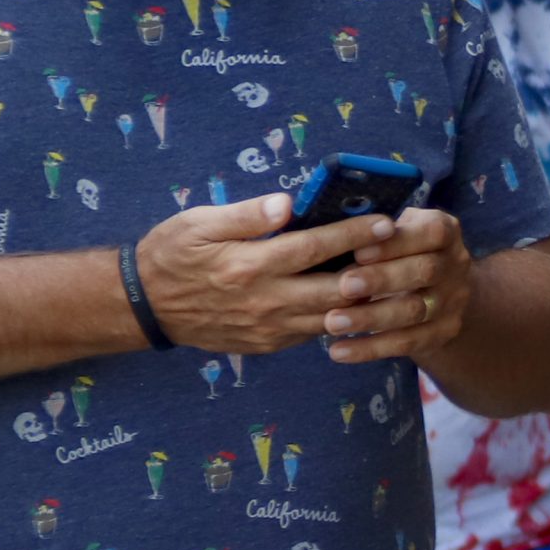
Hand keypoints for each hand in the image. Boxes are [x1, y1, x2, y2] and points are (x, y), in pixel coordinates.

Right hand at [135, 194, 396, 354]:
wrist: (145, 308)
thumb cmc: (171, 255)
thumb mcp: (197, 224)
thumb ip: (244, 215)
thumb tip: (286, 204)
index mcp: (249, 266)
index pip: (315, 247)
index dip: (354, 235)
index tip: (385, 221)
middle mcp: (264, 302)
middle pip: (335, 288)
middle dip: (375, 270)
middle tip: (405, 252)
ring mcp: (268, 328)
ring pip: (332, 317)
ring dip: (366, 300)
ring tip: (395, 276)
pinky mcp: (268, 345)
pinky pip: (314, 332)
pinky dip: (341, 318)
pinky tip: (363, 299)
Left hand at [317, 208, 471, 364]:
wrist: (435, 289)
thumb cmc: (396, 250)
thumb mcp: (391, 229)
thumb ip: (363, 224)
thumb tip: (297, 210)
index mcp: (444, 230)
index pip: (431, 233)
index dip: (397, 243)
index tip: (359, 250)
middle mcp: (456, 263)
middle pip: (425, 271)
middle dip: (382, 279)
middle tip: (343, 287)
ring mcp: (454, 300)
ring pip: (414, 311)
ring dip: (371, 318)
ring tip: (332, 323)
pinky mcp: (444, 331)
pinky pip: (407, 343)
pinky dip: (371, 348)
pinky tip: (338, 351)